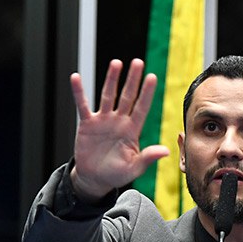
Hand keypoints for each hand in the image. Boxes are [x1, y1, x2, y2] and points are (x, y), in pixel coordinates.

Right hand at [70, 58, 169, 201]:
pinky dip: (79, 92)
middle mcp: (119, 121)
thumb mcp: (134, 168)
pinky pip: (83, 105)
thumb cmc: (116, 174)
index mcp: (132, 130)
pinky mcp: (87, 124)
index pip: (141, 108)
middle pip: (127, 96)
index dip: (146, 93)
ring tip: (116, 63)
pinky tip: (76, 78)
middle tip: (138, 62)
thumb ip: (148, 157)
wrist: (95, 178)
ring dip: (111, 79)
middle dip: (132, 80)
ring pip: (108, 96)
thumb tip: (166, 151)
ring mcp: (103, 121)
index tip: (152, 77)